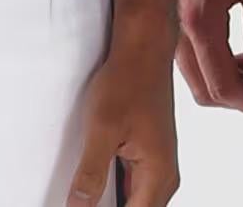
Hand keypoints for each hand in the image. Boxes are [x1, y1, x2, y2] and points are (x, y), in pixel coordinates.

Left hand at [64, 46, 178, 206]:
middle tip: (82, 202)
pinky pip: (134, 189)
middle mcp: (163, 174)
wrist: (144, 51)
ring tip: (87, 198)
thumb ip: (91, 174)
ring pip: (137, 203)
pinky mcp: (147, 156)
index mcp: (158, 173)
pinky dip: (116, 196)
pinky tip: (94, 192)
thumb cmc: (129, 80)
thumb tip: (78, 206)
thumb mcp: (102, 129)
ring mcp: (157, 165)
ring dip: (112, 205)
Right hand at [175, 0, 242, 115]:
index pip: (223, 85)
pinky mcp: (170, 17)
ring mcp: (169, 24)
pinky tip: (240, 53)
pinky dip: (215, 66)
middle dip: (241, 99)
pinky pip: (190, 59)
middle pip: (206, 91)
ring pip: (196, 78)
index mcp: (199, 21)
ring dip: (228, 83)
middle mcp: (176, 29)